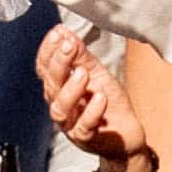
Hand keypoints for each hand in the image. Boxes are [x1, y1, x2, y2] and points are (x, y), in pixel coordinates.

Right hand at [37, 24, 147, 170]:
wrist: (126, 134)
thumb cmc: (108, 103)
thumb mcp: (97, 74)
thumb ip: (81, 56)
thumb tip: (64, 32)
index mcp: (59, 88)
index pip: (44, 68)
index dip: (48, 51)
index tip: (57, 34)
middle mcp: (60, 106)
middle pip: (51, 85)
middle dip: (58, 64)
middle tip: (69, 46)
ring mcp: (71, 124)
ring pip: (60, 109)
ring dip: (71, 89)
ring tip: (84, 74)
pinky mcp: (86, 139)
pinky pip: (83, 128)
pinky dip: (91, 112)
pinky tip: (100, 98)